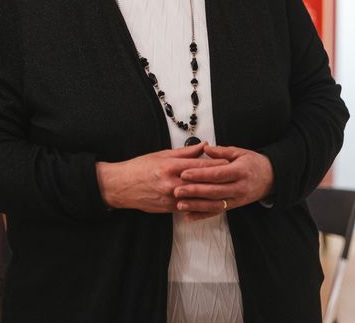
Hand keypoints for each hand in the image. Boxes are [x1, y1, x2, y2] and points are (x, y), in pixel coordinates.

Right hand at [95, 142, 228, 213]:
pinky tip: (211, 203)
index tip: (228, 161)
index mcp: (169, 166)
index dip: (214, 163)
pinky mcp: (167, 209)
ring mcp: (169, 198)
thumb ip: (184, 152)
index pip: (198, 164)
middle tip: (233, 176)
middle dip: (218, 179)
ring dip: (212, 195)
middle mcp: (170, 183)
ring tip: (227, 191)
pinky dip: (200, 205)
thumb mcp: (161, 154)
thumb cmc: (140, 167)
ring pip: (196, 197)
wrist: (121, 186)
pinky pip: (188, 207)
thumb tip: (203, 146)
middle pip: (200, 182)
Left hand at [174, 145, 273, 220]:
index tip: (184, 174)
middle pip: (214, 191)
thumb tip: (205, 148)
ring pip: (214, 204)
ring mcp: (237, 199)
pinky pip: (217, 212)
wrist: (271, 178)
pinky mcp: (234, 206)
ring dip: (196, 206)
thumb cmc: (254, 163)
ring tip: (180, 204)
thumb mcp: (240, 152)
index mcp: (240, 171)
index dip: (200, 174)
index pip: (217, 174)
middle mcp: (239, 187)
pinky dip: (202, 215)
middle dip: (194, 191)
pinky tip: (189, 216)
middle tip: (177, 190)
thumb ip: (222, 152)